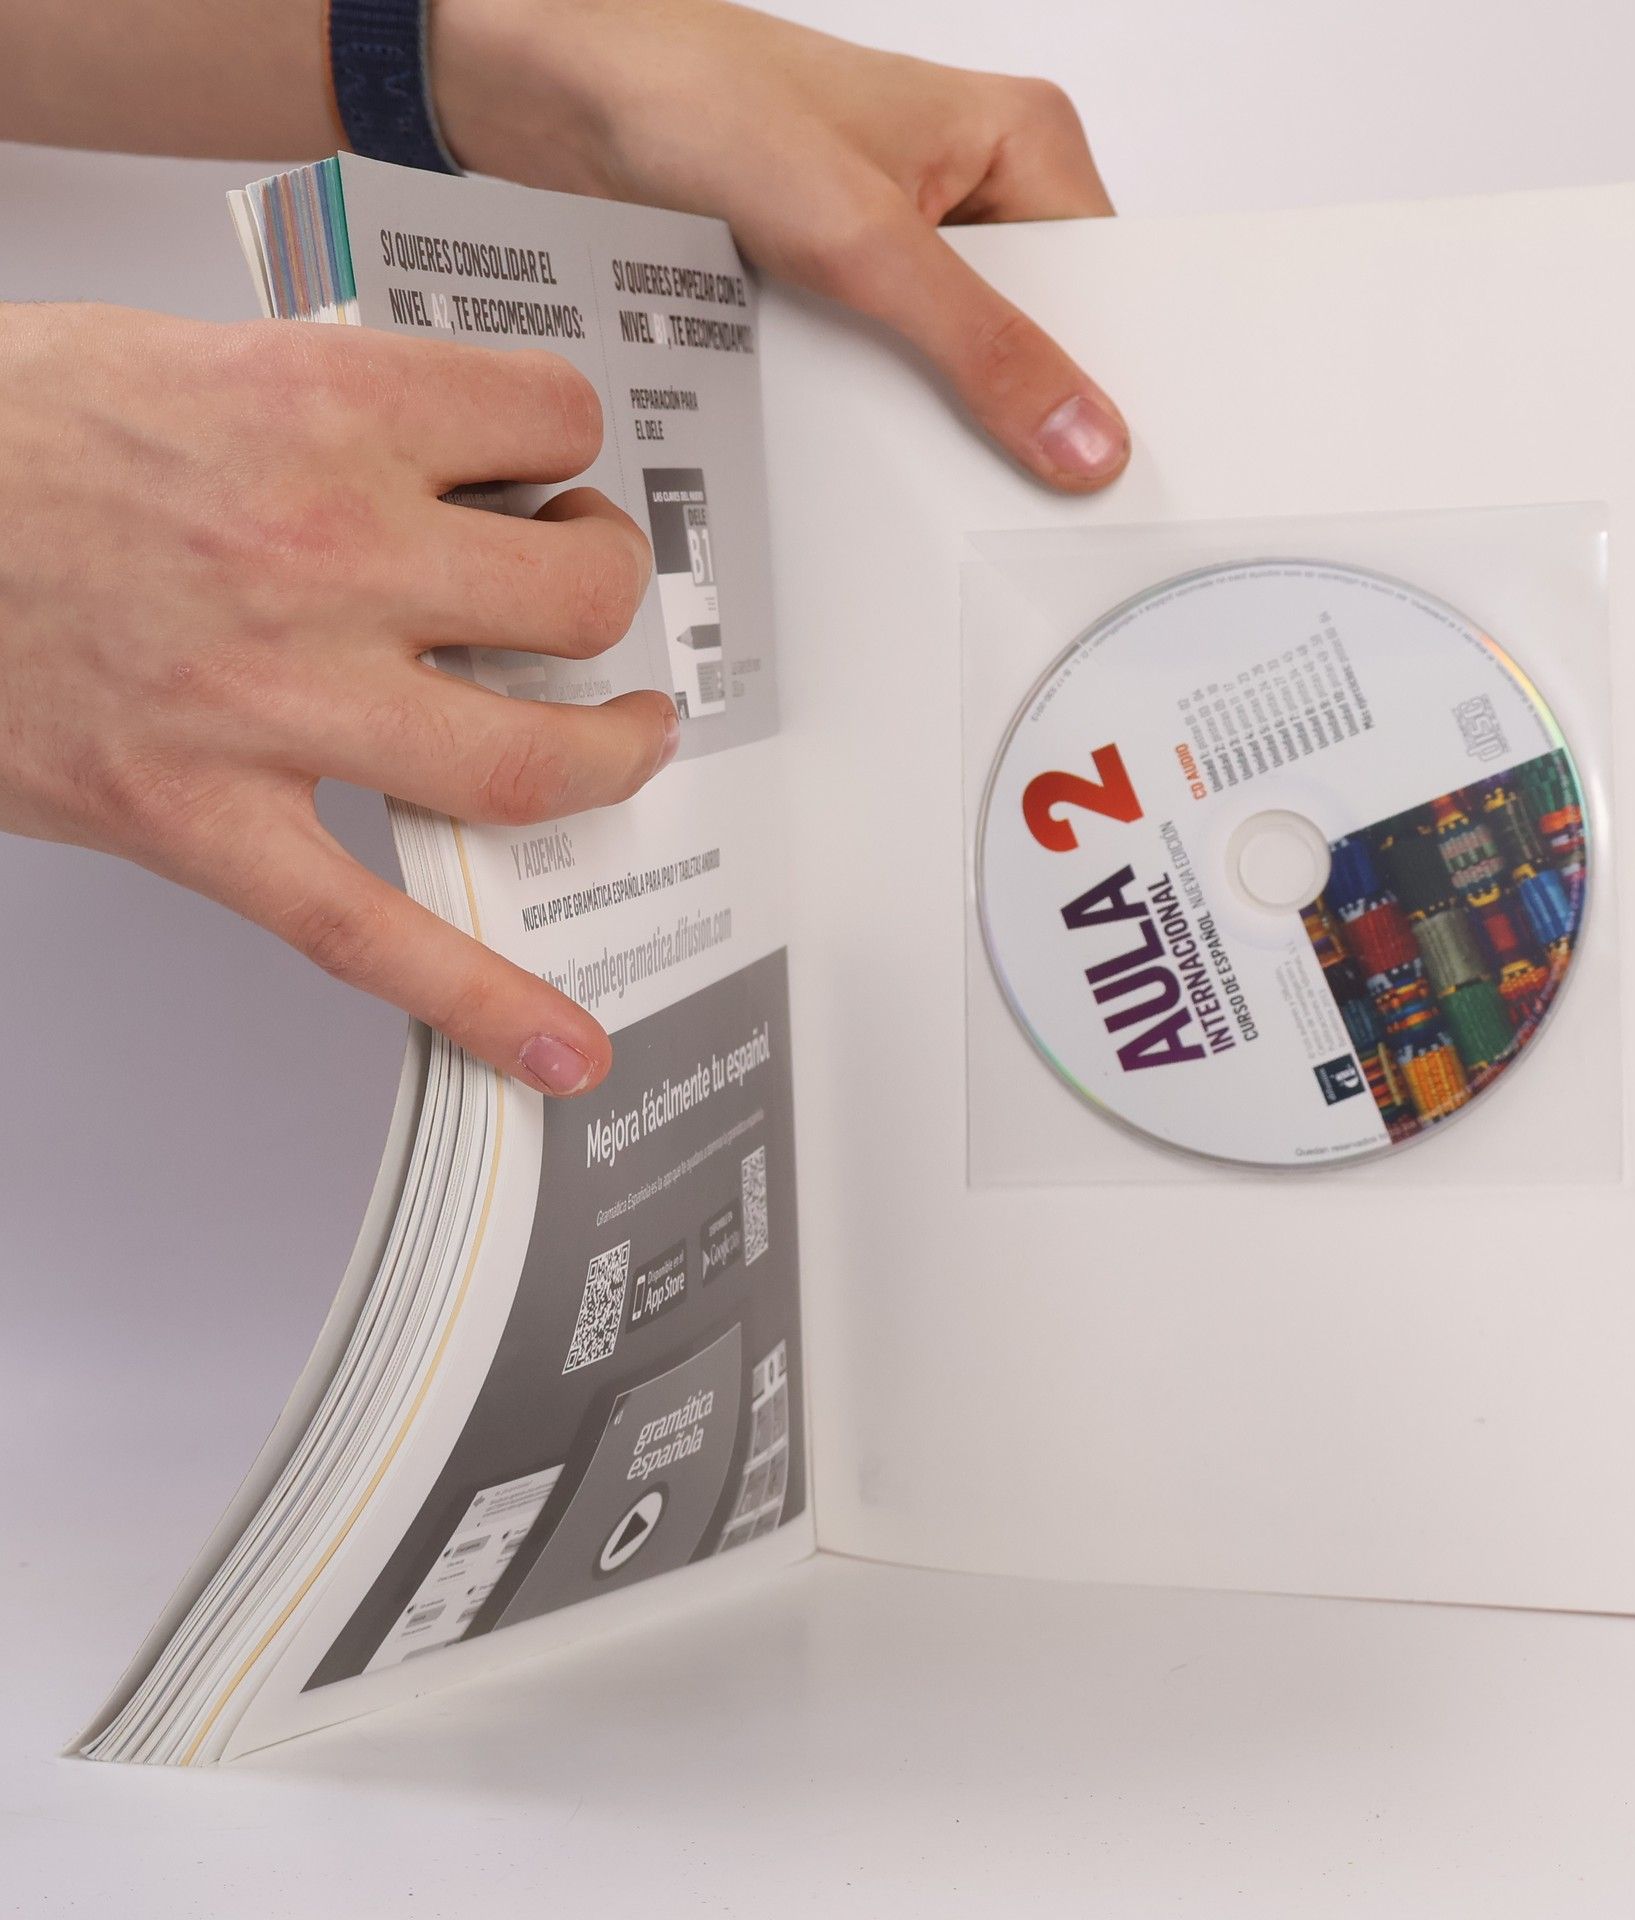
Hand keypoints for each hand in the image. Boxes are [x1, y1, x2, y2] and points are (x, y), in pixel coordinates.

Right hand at [0, 302, 670, 1094]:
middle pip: (574, 596)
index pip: (546, 417)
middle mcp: (317, 557)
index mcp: (313, 412)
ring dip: (610, 762)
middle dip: (610, 591)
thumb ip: (324, 405)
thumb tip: (437, 452)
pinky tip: (557, 1042)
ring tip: (626, 744)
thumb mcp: (178, 355)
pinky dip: (477, 998)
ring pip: (524, 763)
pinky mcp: (201, 820)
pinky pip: (370, 932)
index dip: (568, 444)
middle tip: (589, 593)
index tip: (556, 468)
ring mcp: (270, 704)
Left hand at [436, 0, 1131, 490]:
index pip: (1108, 290)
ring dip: (937, 412)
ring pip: (962, 364)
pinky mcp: (845, 280)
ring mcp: (907, 239)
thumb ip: (980, 345)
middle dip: (1014, 406)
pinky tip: (861, 425)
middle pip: (1038, 336)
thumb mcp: (861, 239)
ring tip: (912, 436)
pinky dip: (878, 406)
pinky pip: (894, 370)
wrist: (560, 96)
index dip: (1105, 383)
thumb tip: (1082, 437)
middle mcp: (975, 188)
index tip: (1098, 469)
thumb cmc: (702, 99)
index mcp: (1021, 142)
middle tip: (1002, 473)